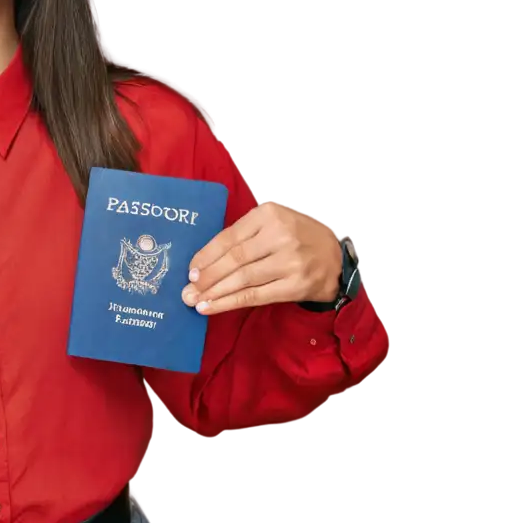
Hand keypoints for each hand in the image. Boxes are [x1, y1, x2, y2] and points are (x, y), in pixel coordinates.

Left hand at [182, 202, 341, 315]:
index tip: (190, 270)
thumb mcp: (272, 223)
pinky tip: (212, 307)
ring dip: (215, 293)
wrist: (335, 258)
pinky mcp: (295, 285)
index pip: (229, 237)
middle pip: (234, 259)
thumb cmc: (295, 238)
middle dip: (207, 277)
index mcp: (269, 214)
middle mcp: (280, 235)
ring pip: (242, 279)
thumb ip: (243, 235)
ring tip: (194, 301)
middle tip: (186, 291)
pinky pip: (255, 296)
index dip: (206, 256)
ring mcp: (290, 261)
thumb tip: (203, 261)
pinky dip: (230, 303)